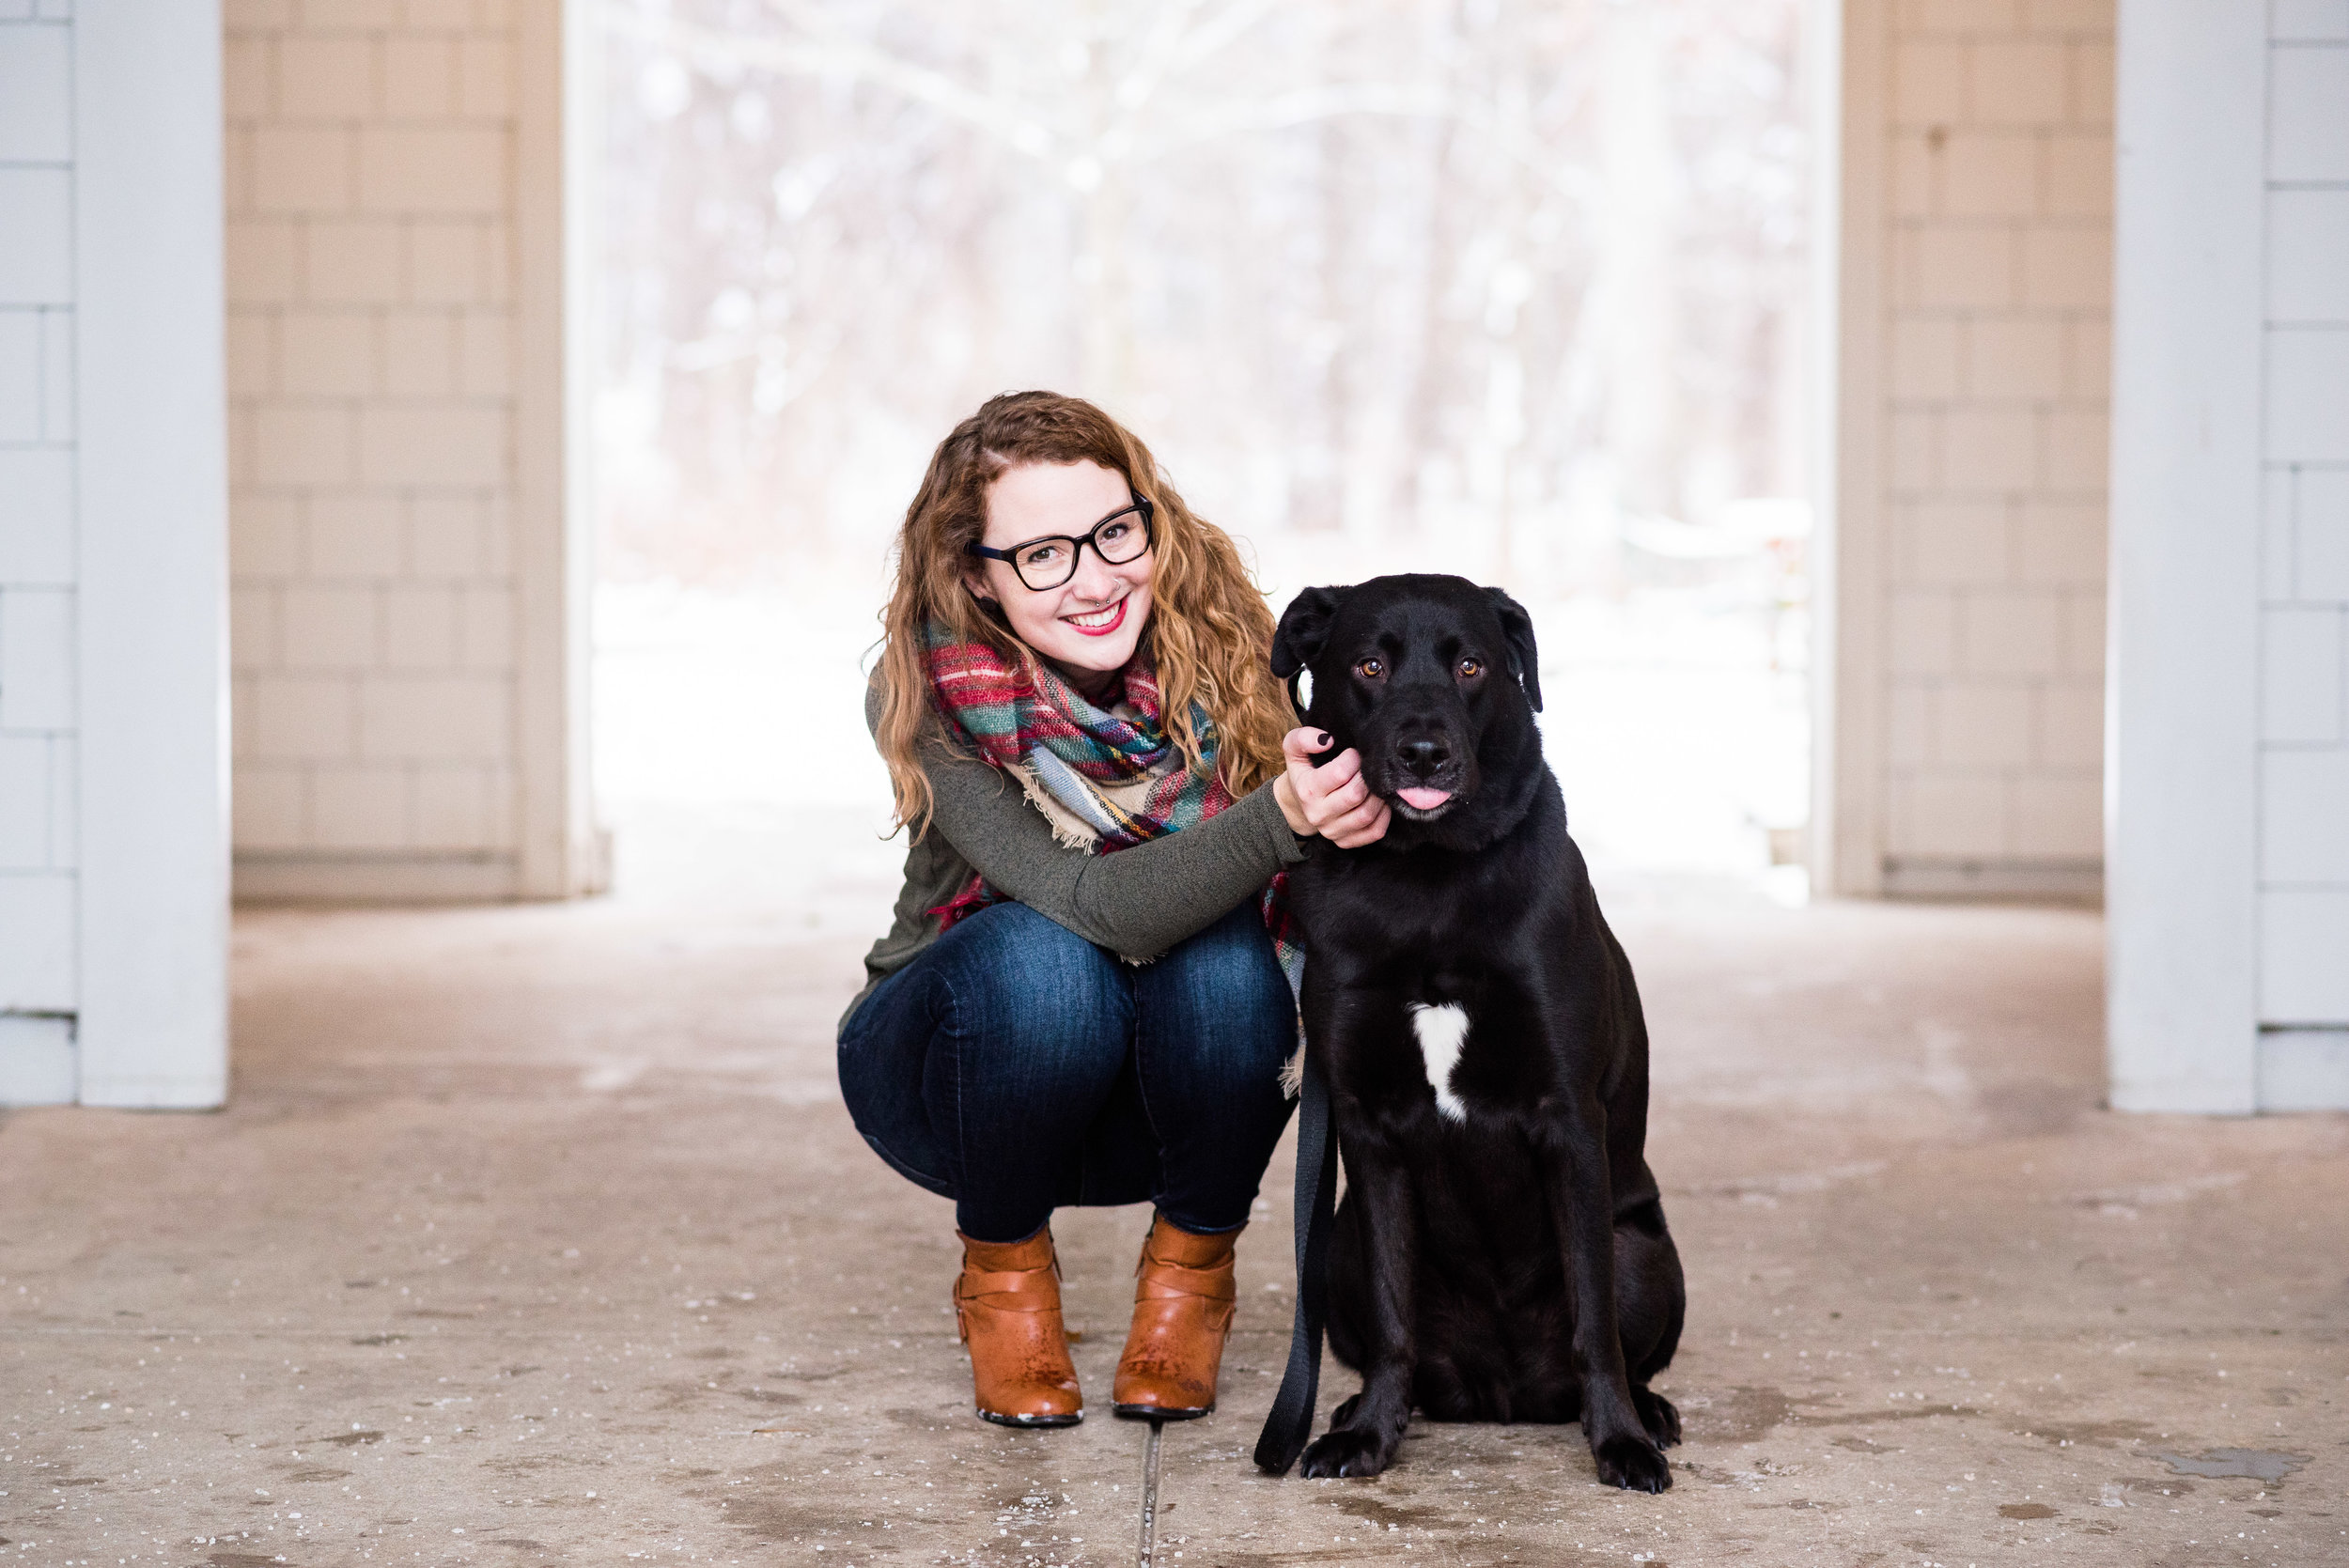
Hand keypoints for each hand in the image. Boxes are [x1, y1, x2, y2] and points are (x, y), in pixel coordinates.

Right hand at [1272, 727, 1391, 847]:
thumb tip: (1327, 740)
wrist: (1297, 802)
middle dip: (1367, 776)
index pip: (1340, 773)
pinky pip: (1375, 832)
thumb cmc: (1303, 771)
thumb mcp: (1294, 749)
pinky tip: (1379, 801)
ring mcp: (1332, 831)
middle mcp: (1318, 814)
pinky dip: (1383, 815)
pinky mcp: (1345, 841)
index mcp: (1307, 790)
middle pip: (1356, 794)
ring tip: (1374, 783)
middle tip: (1367, 767)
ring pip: (1367, 814)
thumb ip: (1304, 737)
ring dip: (1377, 795)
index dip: (1353, 758)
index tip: (1354, 753)